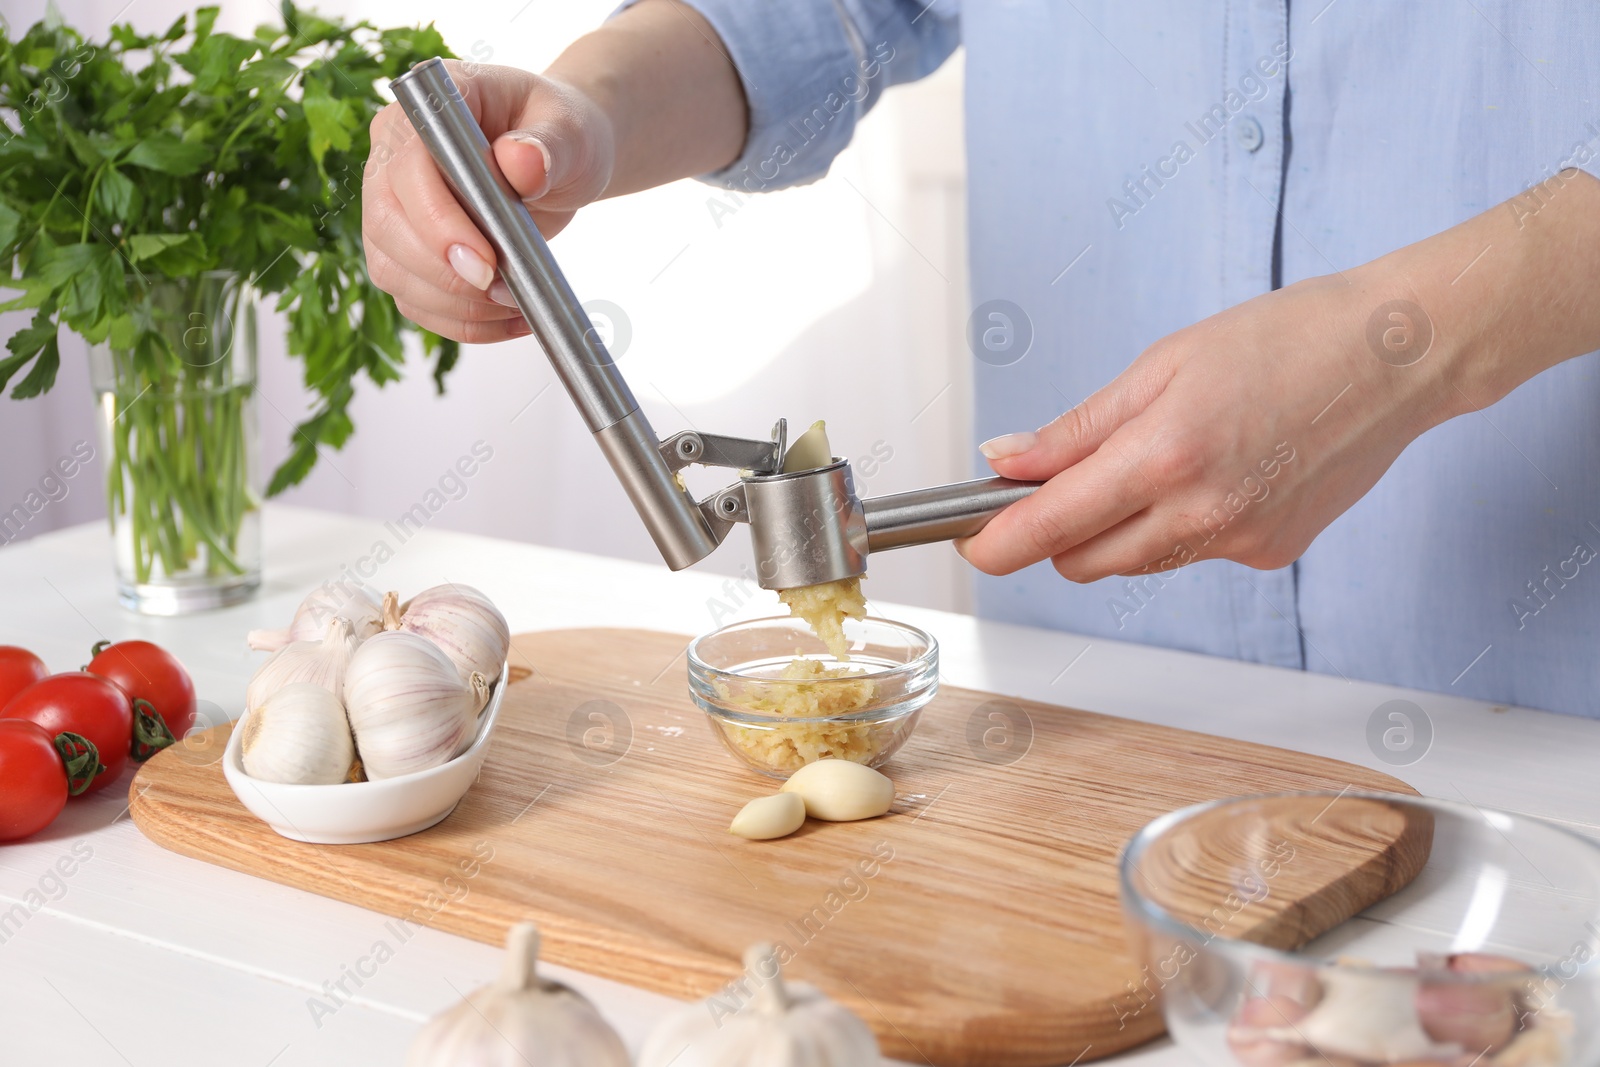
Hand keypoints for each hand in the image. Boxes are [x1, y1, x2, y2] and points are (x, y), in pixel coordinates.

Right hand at [363, 61, 613, 342]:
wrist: (561, 159)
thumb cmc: (561, 133)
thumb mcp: (571, 130)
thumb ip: (550, 145)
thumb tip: (523, 162)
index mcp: (427, 112)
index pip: (407, 168)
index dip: (439, 221)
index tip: (487, 261)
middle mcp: (392, 157)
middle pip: (387, 225)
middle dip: (444, 273)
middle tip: (504, 291)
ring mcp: (391, 207)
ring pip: (393, 271)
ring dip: (455, 303)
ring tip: (516, 302)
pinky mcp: (405, 253)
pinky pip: (415, 300)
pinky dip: (462, 322)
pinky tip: (510, 319)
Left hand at [958, 169, 1599, 581]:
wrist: (1398, 356)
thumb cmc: (1286, 338)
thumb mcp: (1161, 364)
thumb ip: (1077, 428)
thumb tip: (1006, 461)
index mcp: (1165, 456)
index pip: (1050, 526)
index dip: (997, 543)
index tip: (970, 544)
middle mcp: (1202, 513)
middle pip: (1084, 561)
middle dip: (1057, 532)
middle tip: (1064, 479)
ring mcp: (1240, 541)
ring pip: (1137, 562)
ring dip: (1118, 528)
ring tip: (1157, 456)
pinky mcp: (1271, 553)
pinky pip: (1192, 554)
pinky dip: (1178, 525)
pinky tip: (1215, 471)